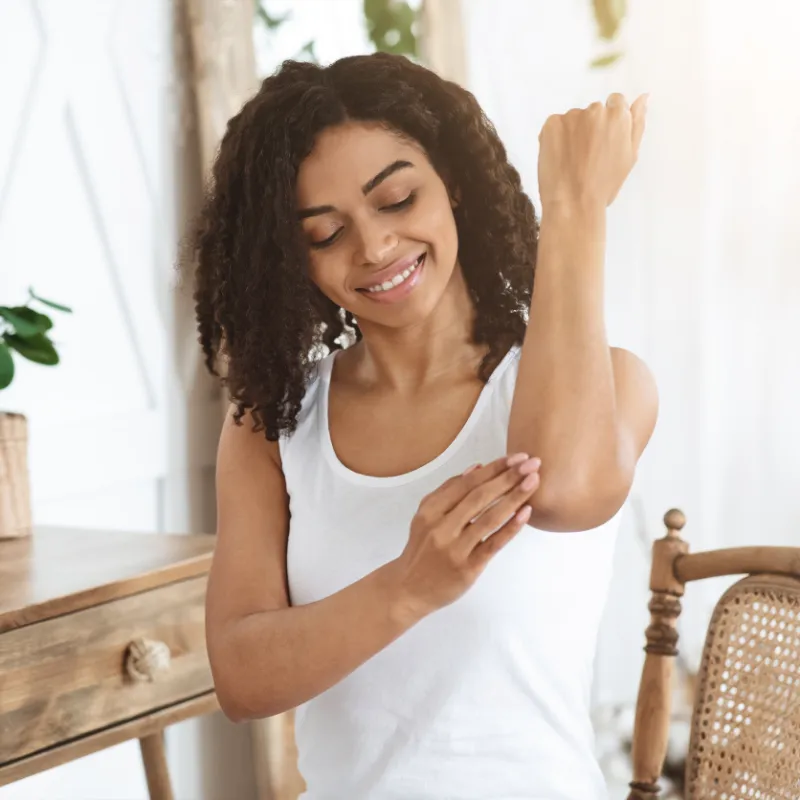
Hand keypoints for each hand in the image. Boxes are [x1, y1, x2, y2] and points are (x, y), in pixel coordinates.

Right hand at [385, 453, 540, 620]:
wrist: (408, 589)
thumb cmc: (422, 550)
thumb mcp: (426, 516)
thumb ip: (449, 491)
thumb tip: (477, 467)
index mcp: (430, 510)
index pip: (467, 483)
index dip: (494, 468)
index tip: (516, 457)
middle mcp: (441, 527)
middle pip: (480, 496)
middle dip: (508, 477)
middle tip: (532, 464)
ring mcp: (455, 549)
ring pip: (489, 518)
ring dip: (514, 497)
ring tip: (533, 482)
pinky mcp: (468, 568)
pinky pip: (493, 544)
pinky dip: (511, 527)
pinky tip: (525, 513)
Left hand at [537, 93, 647, 211]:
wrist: (573, 204)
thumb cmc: (603, 186)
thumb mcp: (630, 156)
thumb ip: (637, 124)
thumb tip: (643, 98)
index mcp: (618, 116)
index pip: (615, 103)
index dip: (608, 124)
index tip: (602, 142)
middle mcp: (596, 110)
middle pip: (593, 112)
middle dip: (590, 128)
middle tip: (587, 157)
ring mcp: (572, 116)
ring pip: (573, 120)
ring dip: (572, 134)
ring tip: (572, 161)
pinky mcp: (551, 124)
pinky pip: (554, 126)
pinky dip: (555, 138)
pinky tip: (559, 158)